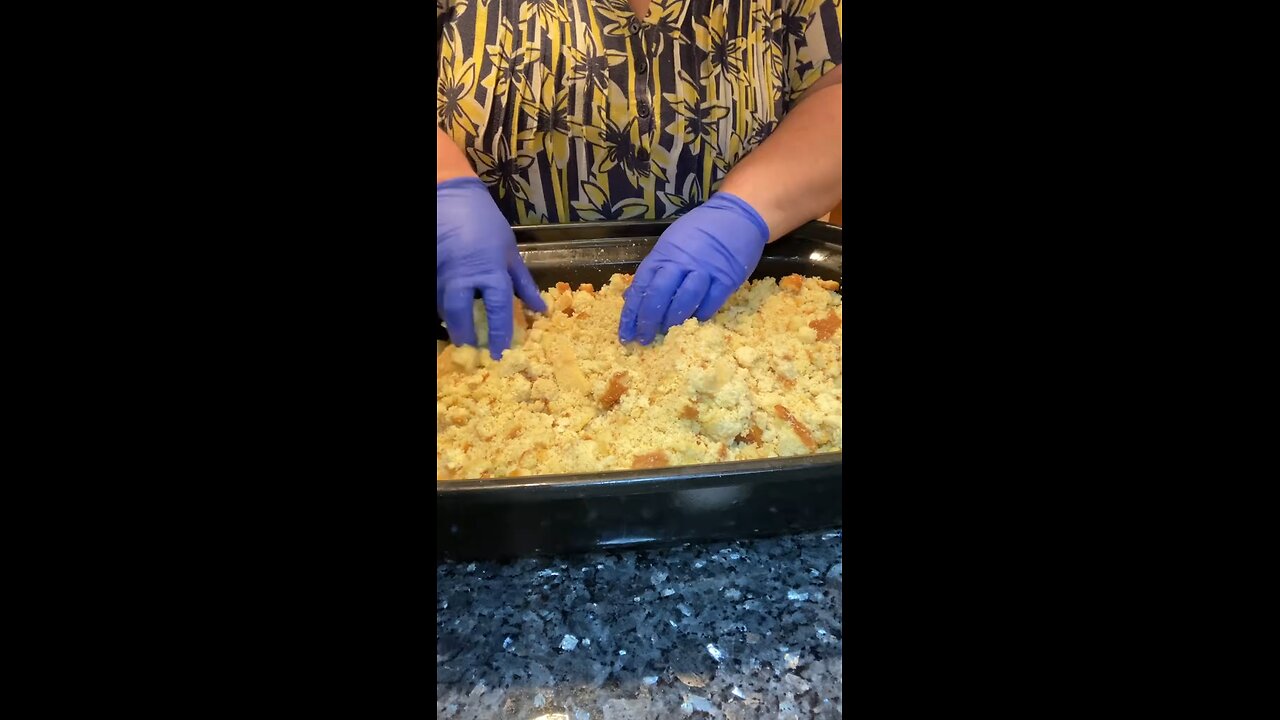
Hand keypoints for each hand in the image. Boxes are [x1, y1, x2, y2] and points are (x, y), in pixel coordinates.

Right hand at [437, 177, 546, 358]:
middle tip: (469, 346)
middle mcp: (464, 275)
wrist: (451, 199)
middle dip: (463, 334)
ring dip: (451, 320)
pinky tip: (448, 310)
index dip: (498, 333)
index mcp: (491, 270)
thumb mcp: (510, 252)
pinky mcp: (429, 269)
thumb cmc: (486, 225)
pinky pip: (434, 294)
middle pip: (460, 313)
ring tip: (460, 331)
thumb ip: (523, 283)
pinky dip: (441, 304)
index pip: (497, 309)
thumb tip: (540, 309)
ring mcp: (441, 272)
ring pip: (442, 306)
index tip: (498, 352)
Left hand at [619, 192, 769, 344]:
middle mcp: (681, 262)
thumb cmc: (701, 230)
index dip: (631, 313)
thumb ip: (654, 269)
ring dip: (672, 320)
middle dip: (648, 321)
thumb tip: (632, 296)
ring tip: (666, 332)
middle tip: (644, 339)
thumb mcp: (671, 243)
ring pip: (683, 301)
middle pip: (659, 296)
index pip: (641, 287)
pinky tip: (693, 323)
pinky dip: (700, 315)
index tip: (626, 333)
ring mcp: (705, 270)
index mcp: (664, 253)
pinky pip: (710, 303)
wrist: (738, 214)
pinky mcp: (727, 278)